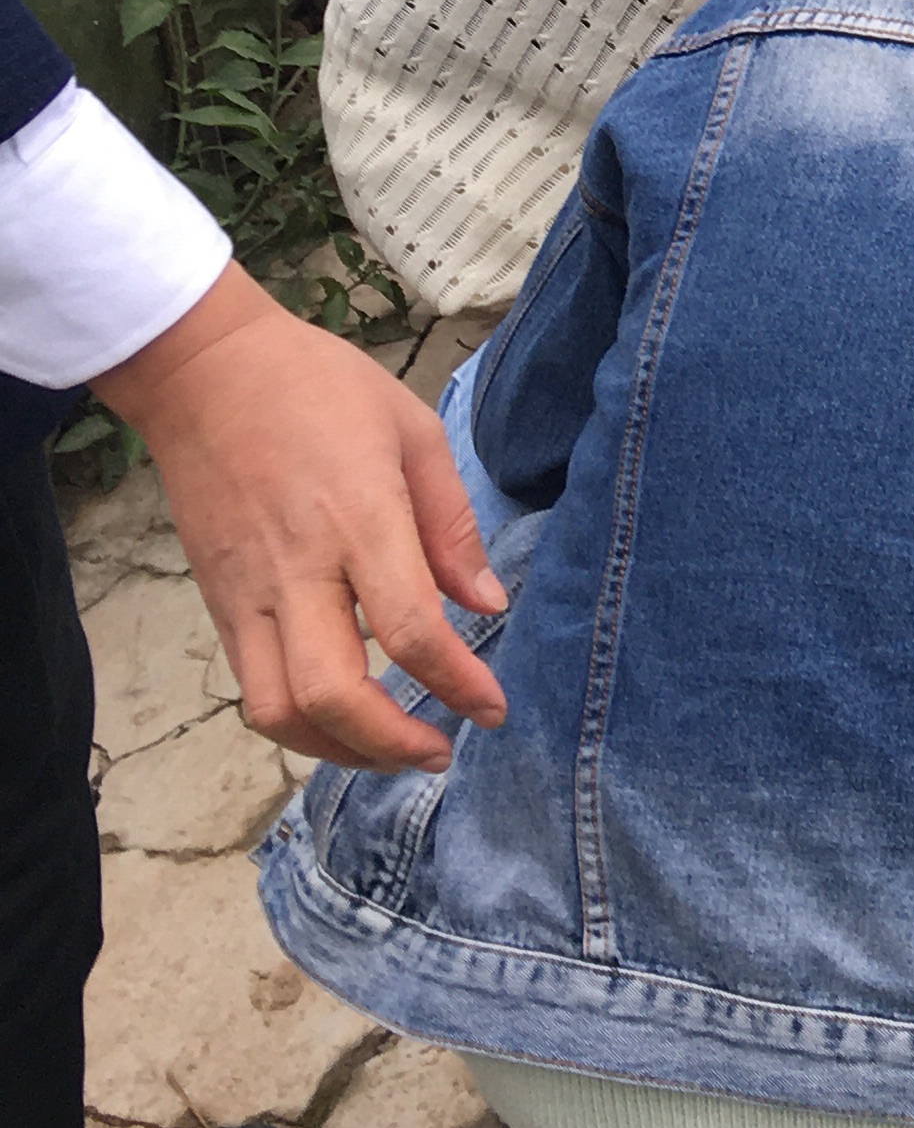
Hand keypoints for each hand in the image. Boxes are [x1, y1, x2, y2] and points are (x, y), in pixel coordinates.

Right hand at [95, 268, 508, 773]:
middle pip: (335, 695)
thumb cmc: (320, 388)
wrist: (207, 376)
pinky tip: (341, 718)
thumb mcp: (412, 429)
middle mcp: (298, 570)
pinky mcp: (218, 605)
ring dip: (340, 751)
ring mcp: (249, 594)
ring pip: (281, 713)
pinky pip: (251, 690)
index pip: (409, 629)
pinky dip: (298, 723)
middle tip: (442, 750)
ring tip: (392, 751)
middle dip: (393, 744)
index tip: (492, 708)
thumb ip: (450, 524)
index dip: (456, 683)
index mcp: (359, 518)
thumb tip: (486, 603)